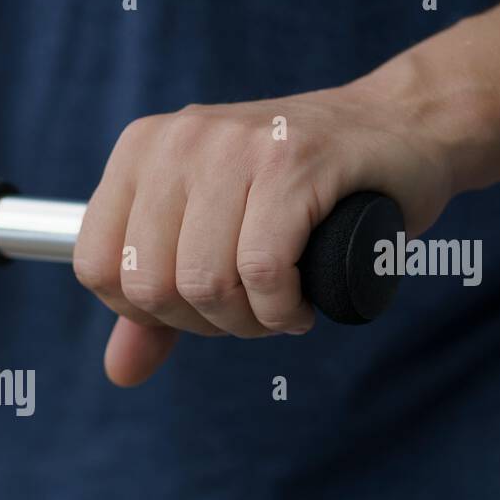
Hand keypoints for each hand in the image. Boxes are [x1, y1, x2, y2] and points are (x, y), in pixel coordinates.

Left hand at [73, 81, 455, 385]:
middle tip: (249, 310)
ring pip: (205, 282)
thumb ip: (158, 303)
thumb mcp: (212, 235)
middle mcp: (178, 141)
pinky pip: (262, 271)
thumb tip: (120, 372)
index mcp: (141, 151)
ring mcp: (235, 145)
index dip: (147, 312)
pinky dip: (283, 310)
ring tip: (279, 306)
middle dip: (203, 322)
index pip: (96, 266)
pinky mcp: (294, 161)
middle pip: (150, 284)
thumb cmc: (300, 190)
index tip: (199, 306)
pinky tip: (301, 304)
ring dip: (249, 322)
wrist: (402, 127)